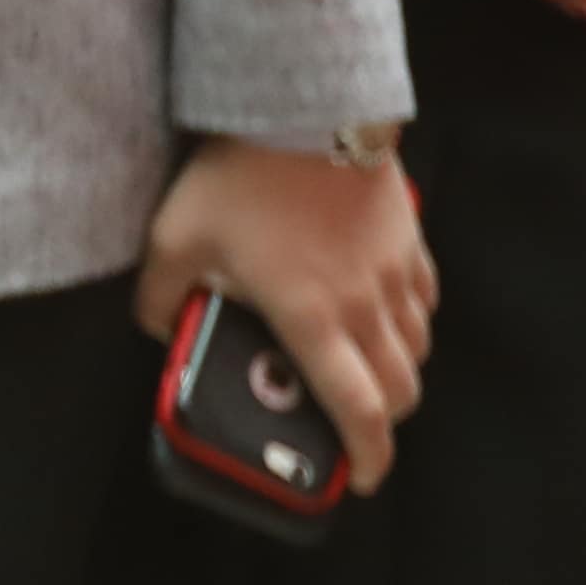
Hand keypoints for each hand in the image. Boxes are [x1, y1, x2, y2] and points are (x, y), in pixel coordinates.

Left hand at [133, 138, 438, 490]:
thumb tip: (162, 331)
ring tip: (363, 371)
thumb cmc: (238, 178)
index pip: (357, 410)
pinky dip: (412, 323)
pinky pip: (424, 299)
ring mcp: (394, 272)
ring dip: (398, 372)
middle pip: (399, 390)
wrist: (303, 107)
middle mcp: (364, 306)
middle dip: (384, 422)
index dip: (369, 456)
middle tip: (355, 427)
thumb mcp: (173, 240)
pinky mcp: (409, 240)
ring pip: (417, 348)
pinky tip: (384, 314)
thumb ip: (161, 298)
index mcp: (311, 319)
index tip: (363, 477)